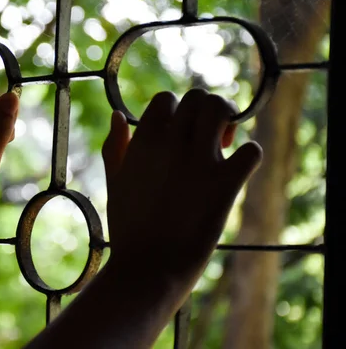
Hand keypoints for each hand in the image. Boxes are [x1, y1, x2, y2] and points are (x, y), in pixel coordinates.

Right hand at [102, 89, 261, 287]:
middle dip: (206, 110)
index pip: (166, 98)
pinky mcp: (224, 185)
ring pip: (223, 110)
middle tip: (208, 135)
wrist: (147, 266)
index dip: (176, 111)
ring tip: (226, 142)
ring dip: (228, 119)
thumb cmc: (128, 227)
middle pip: (198, 98)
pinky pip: (251, 152)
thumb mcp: (114, 181)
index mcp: (144, 140)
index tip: (179, 133)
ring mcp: (200, 162)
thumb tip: (118, 116)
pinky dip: (249, 155)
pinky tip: (238, 170)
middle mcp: (172, 143)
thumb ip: (114, 146)